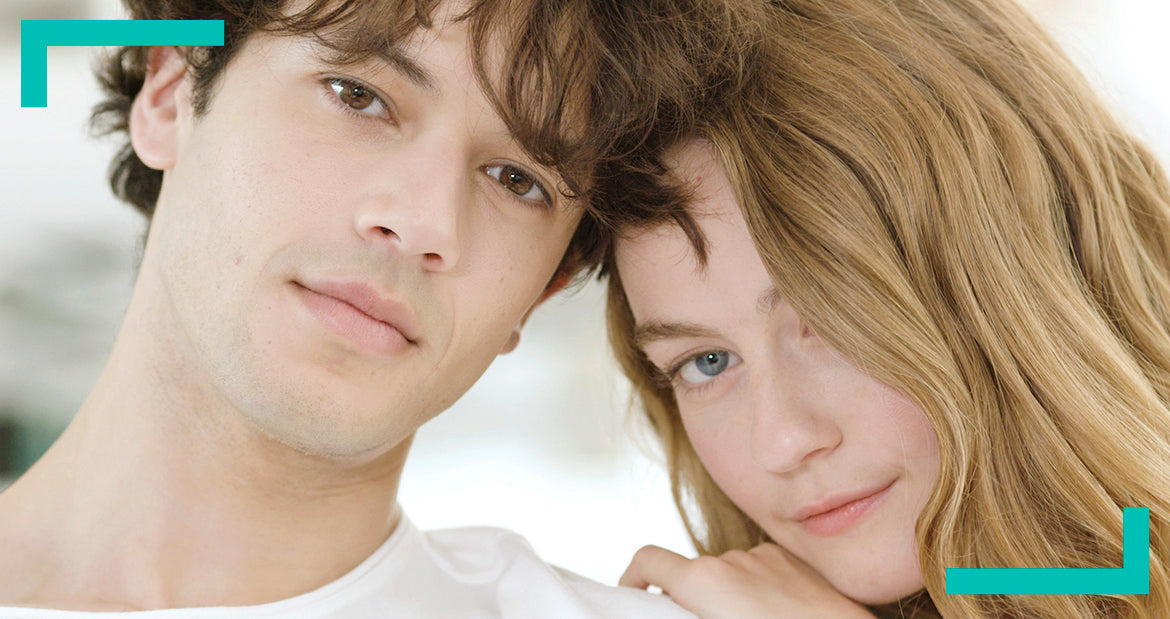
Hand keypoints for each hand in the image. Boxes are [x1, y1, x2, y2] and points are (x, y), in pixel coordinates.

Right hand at [619, 543, 875, 618]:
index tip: (632, 593)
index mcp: (702, 580)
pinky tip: (776, 612)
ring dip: (729, 594)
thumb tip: (682, 610)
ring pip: (730, 572)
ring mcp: (762, 555)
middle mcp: (728, 559)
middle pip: (694, 573)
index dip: (633, 577)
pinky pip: (760, 568)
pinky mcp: (790, 558)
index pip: (648, 560)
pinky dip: (758, 586)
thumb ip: (692, 613)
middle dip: (693, 598)